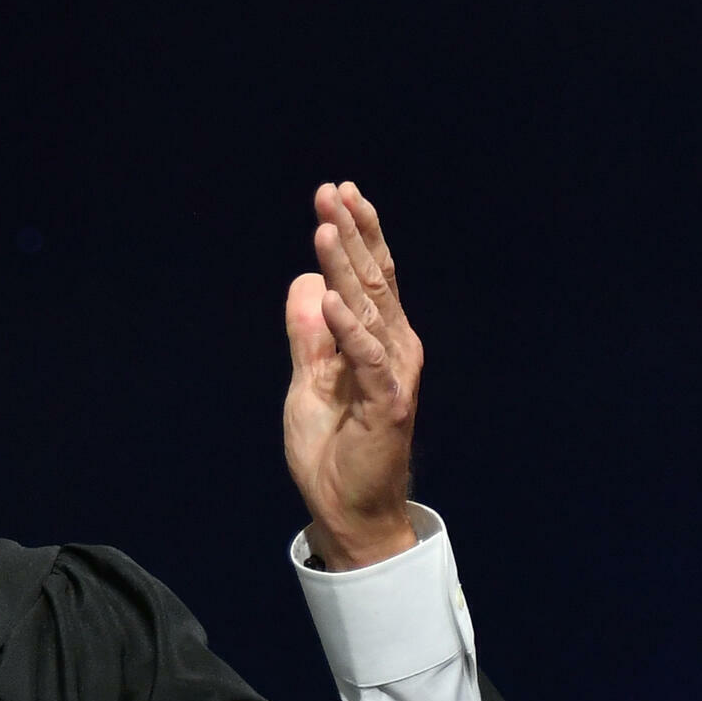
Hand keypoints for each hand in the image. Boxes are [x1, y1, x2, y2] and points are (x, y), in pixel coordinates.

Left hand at [283, 181, 422, 567]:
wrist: (346, 507)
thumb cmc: (334, 448)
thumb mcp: (309, 381)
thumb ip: (310, 335)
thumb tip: (306, 284)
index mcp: (379, 340)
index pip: (368, 277)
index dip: (354, 234)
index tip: (335, 195)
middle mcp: (395, 348)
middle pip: (373, 280)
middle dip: (352, 233)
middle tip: (331, 193)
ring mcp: (393, 374)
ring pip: (370, 310)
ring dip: (346, 268)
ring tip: (325, 229)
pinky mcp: (388, 404)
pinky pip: (366, 359)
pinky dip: (348, 329)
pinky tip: (330, 299)